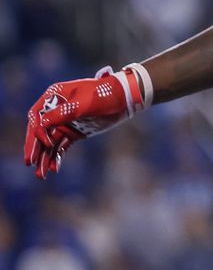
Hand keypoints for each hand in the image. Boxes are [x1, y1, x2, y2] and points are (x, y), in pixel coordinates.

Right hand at [24, 65, 147, 179]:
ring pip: (49, 142)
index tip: (46, 143)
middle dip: (35, 148)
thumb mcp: (85, 103)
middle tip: (29, 163)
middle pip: (39, 131)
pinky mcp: (74, 132)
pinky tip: (54, 168)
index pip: (37, 116)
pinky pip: (61, 146)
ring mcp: (65, 122)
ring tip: (41, 175)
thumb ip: (63, 113)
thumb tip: (40, 125)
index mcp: (55, 96)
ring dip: (45, 157)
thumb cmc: (105, 94)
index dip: (37, 131)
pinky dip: (57, 157)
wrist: (125, 98)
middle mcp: (56, 109)